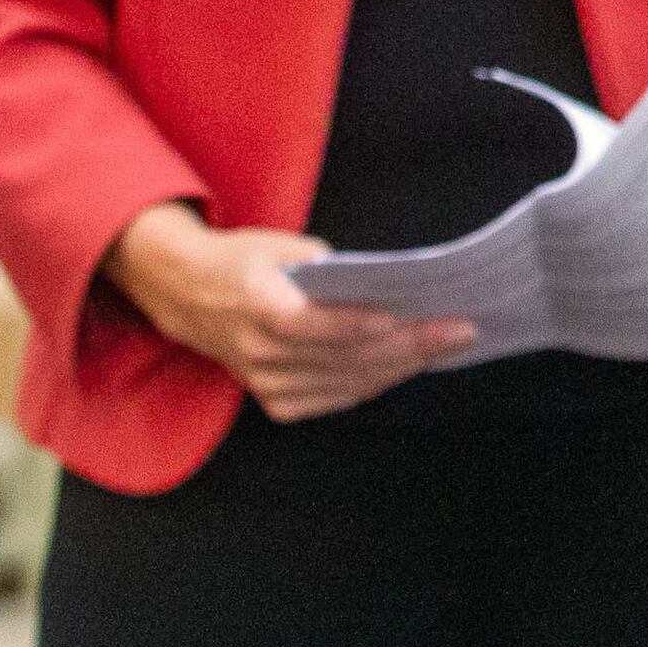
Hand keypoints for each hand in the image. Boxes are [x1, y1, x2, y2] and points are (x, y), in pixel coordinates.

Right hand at [105, 203, 472, 422]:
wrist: (187, 295)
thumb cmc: (244, 261)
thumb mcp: (281, 245)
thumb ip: (330, 268)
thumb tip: (389, 287)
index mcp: (255, 306)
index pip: (311, 323)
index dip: (359, 325)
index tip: (411, 318)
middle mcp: (257, 352)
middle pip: (342, 357)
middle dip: (409, 346)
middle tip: (461, 330)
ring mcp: (264, 383)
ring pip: (345, 382)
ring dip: (402, 366)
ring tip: (448, 346)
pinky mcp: (273, 401)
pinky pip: (334, 398)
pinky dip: (374, 382)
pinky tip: (409, 365)